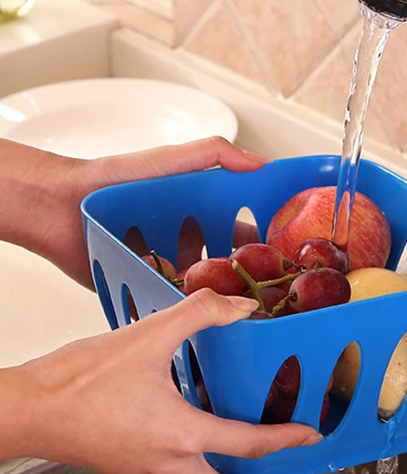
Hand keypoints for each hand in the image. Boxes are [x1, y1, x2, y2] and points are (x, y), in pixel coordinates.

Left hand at [0, 137, 266, 288]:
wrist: (59, 208)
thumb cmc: (114, 180)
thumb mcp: (170, 161)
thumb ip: (215, 154)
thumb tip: (262, 163)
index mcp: (196, 213)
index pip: (238, 232)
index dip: (260, 244)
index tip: (280, 258)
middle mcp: (183, 242)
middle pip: (223, 265)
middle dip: (242, 279)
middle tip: (262, 295)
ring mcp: (162, 268)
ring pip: (199, 289)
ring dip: (214, 298)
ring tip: (233, 311)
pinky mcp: (139, 289)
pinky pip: (166, 304)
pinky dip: (180, 312)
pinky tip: (195, 320)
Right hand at [2, 289, 320, 473]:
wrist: (26, 409)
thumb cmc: (80, 380)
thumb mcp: (150, 334)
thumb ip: (201, 313)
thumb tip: (242, 307)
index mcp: (181, 435)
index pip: (248, 446)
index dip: (285, 441)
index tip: (307, 437)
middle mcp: (166, 464)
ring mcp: (143, 473)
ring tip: (239, 467)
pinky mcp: (125, 469)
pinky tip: (191, 445)